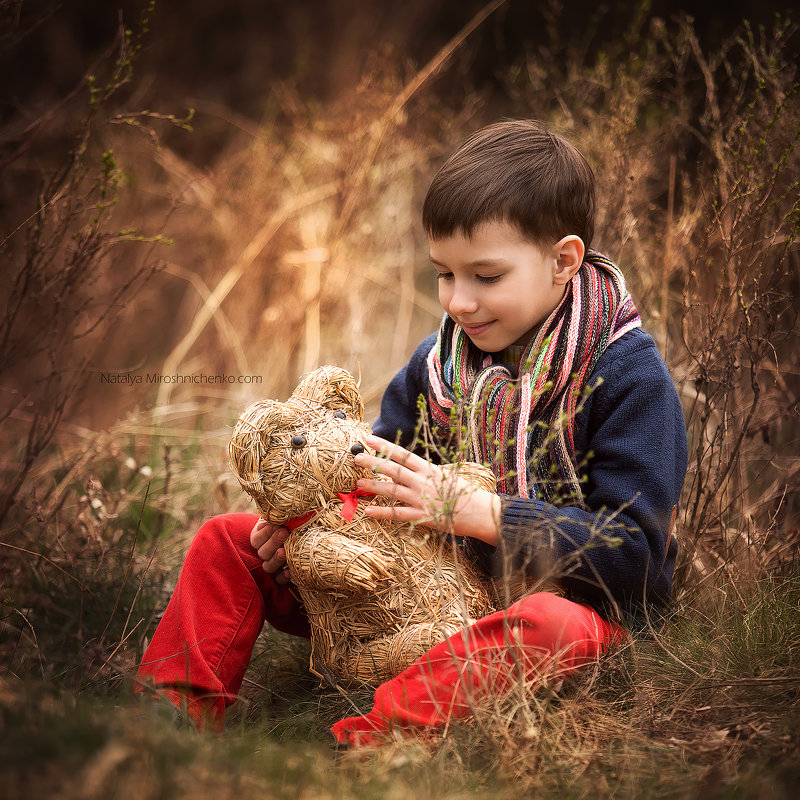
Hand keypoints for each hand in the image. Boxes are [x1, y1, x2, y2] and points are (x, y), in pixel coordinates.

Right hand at [250, 518, 291, 583]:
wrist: (307, 527)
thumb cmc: (294, 519)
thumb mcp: (284, 515)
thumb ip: (277, 515)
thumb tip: (275, 516)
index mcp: (260, 537)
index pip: (256, 539)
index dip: (265, 533)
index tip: (276, 524)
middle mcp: (265, 552)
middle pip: (262, 553)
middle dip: (273, 542)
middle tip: (284, 532)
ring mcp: (273, 563)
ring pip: (268, 567)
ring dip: (276, 559)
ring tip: (284, 551)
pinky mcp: (283, 573)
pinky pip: (279, 579)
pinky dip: (283, 576)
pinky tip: (289, 571)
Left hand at [355, 435, 500, 543]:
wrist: (480, 512)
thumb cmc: (465, 492)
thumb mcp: (447, 476)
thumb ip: (428, 472)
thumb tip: (414, 467)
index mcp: (429, 469)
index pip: (403, 455)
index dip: (385, 446)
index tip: (369, 439)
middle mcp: (422, 482)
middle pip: (393, 470)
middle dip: (373, 463)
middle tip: (356, 458)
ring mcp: (421, 499)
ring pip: (392, 491)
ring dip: (374, 486)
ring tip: (358, 483)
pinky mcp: (422, 516)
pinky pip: (398, 514)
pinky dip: (382, 512)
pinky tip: (369, 511)